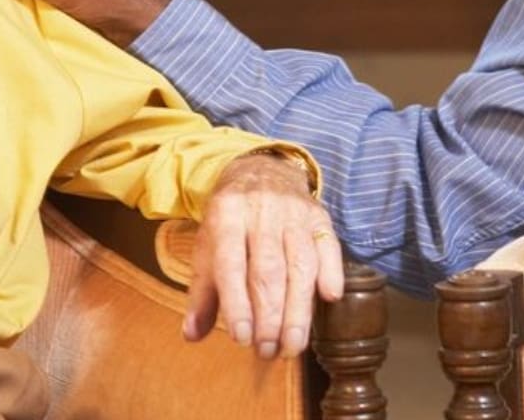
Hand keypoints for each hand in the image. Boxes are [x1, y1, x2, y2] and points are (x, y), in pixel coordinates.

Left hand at [183, 152, 344, 359]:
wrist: (261, 171)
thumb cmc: (230, 221)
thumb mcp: (208, 248)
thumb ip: (202, 293)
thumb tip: (192, 335)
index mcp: (225, 217)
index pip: (231, 265)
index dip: (237, 304)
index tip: (242, 338)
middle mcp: (260, 212)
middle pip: (268, 270)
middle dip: (270, 316)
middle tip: (268, 351)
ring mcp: (293, 213)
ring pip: (300, 264)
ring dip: (298, 309)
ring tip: (293, 344)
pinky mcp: (318, 217)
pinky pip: (328, 245)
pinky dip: (331, 271)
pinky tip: (329, 298)